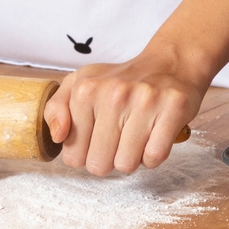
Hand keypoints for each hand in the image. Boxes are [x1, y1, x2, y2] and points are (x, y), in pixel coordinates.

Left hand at [44, 45, 207, 175]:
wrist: (168, 64)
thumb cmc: (120, 81)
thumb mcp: (79, 84)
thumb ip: (55, 109)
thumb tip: (58, 136)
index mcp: (85, 90)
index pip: (73, 156)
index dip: (85, 154)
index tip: (96, 138)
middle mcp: (114, 94)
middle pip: (99, 165)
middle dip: (108, 159)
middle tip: (117, 138)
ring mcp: (145, 101)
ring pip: (127, 164)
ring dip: (131, 157)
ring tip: (135, 135)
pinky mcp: (173, 109)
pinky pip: (154, 157)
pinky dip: (152, 156)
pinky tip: (152, 137)